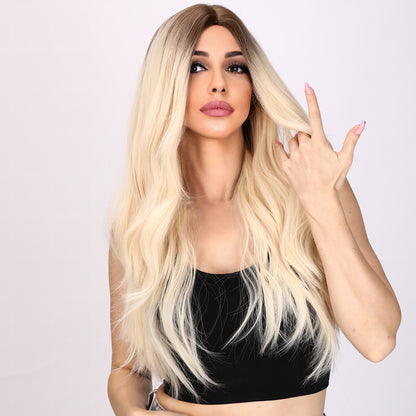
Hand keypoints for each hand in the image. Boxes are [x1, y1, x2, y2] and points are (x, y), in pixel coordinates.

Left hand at [274, 83, 365, 209]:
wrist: (319, 199)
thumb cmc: (333, 180)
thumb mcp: (345, 159)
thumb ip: (351, 139)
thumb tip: (361, 123)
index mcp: (320, 143)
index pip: (315, 116)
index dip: (312, 100)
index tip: (307, 86)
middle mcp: (305, 147)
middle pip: (302, 132)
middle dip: (307, 137)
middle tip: (314, 151)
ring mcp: (294, 157)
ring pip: (292, 141)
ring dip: (297, 144)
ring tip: (306, 158)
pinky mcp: (286, 166)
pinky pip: (280, 150)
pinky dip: (280, 146)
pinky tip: (280, 144)